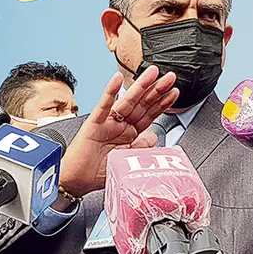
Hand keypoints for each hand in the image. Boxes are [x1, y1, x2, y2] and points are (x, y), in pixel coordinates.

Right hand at [59, 67, 178, 196]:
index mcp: (130, 133)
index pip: (150, 115)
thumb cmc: (99, 171)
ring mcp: (108, 123)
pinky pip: (103, 106)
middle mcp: (120, 125)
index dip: (163, 103)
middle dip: (157, 90)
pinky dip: (110, 92)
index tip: (174, 92)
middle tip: (169, 77)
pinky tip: (117, 80)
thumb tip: (154, 136)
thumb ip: (142, 147)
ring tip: (152, 73)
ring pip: (127, 101)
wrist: (78, 180)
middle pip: (142, 104)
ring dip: (140, 86)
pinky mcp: (94, 124)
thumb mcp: (128, 160)